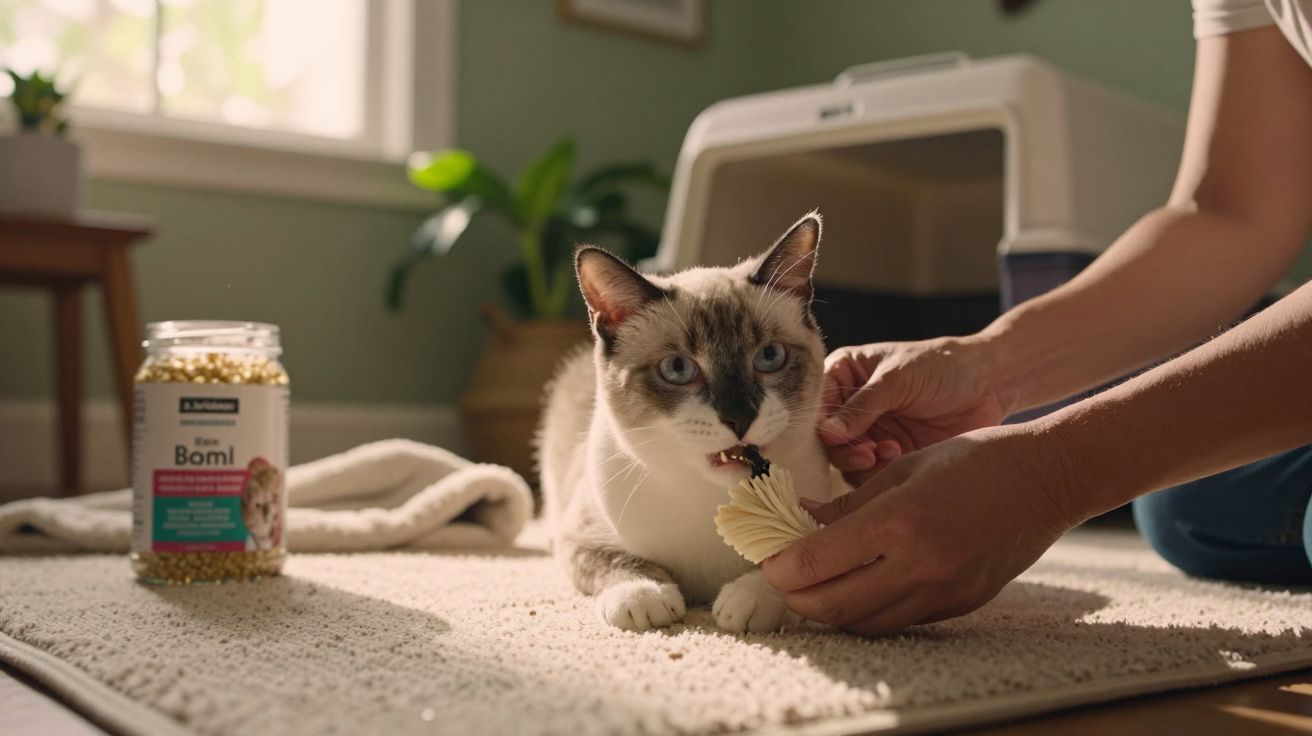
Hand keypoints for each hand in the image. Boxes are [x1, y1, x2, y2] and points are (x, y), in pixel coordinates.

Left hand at [763, 425, 1081, 635]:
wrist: (1048, 478)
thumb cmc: (974, 458)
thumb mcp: (902, 468)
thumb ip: (847, 502)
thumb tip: (799, 518)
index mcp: (899, 520)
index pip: (817, 562)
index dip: (781, 567)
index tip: (768, 560)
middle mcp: (920, 563)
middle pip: (832, 605)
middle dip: (797, 597)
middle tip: (783, 577)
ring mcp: (943, 590)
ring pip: (864, 623)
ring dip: (830, 609)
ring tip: (816, 584)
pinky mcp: (960, 604)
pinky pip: (898, 621)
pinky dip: (868, 611)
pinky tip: (859, 586)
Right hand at [819, 337, 1011, 485]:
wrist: (988, 384)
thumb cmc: (941, 366)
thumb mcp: (898, 377)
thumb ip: (862, 406)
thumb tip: (828, 433)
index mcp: (844, 375)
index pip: (815, 404)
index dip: (819, 424)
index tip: (832, 437)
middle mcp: (850, 406)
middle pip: (825, 439)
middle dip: (843, 449)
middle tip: (866, 452)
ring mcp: (869, 432)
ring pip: (844, 460)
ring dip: (861, 461)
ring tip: (889, 451)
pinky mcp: (889, 455)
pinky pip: (869, 474)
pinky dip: (878, 471)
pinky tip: (899, 455)